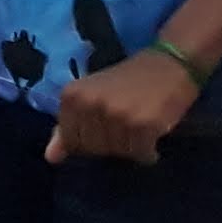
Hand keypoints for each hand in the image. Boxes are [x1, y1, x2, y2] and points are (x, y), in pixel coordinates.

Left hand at [49, 47, 201, 165]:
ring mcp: (115, 115)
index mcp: (71, 97)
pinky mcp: (143, 125)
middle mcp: (90, 105)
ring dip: (130, 147)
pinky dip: (148, 152)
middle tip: (125, 126)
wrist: (170, 63)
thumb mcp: (91, 96)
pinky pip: (140, 153)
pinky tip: (152, 136)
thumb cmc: (128, 80)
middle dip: (109, 144)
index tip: (104, 127)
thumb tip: (51, 158)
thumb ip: (68, 126)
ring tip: (139, 128)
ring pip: (117, 152)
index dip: (89, 140)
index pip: (70, 140)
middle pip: (93, 148)